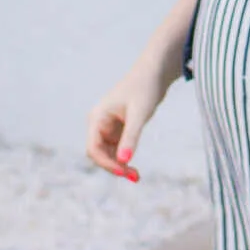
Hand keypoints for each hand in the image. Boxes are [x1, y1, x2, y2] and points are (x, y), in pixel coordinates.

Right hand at [85, 61, 164, 182]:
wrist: (155, 72)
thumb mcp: (139, 114)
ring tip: (136, 175)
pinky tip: (134, 167)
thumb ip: (131, 137)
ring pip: (107, 154)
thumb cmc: (145, 88)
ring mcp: (108, 127)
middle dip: (113, 167)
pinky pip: (116, 149)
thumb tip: (125, 160)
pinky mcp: (118, 128)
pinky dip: (124, 158)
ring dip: (119, 165)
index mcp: (97, 117)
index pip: (93, 148)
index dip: (106, 163)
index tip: (124, 171)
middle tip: (134, 177)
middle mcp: (99, 123)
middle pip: (99, 154)